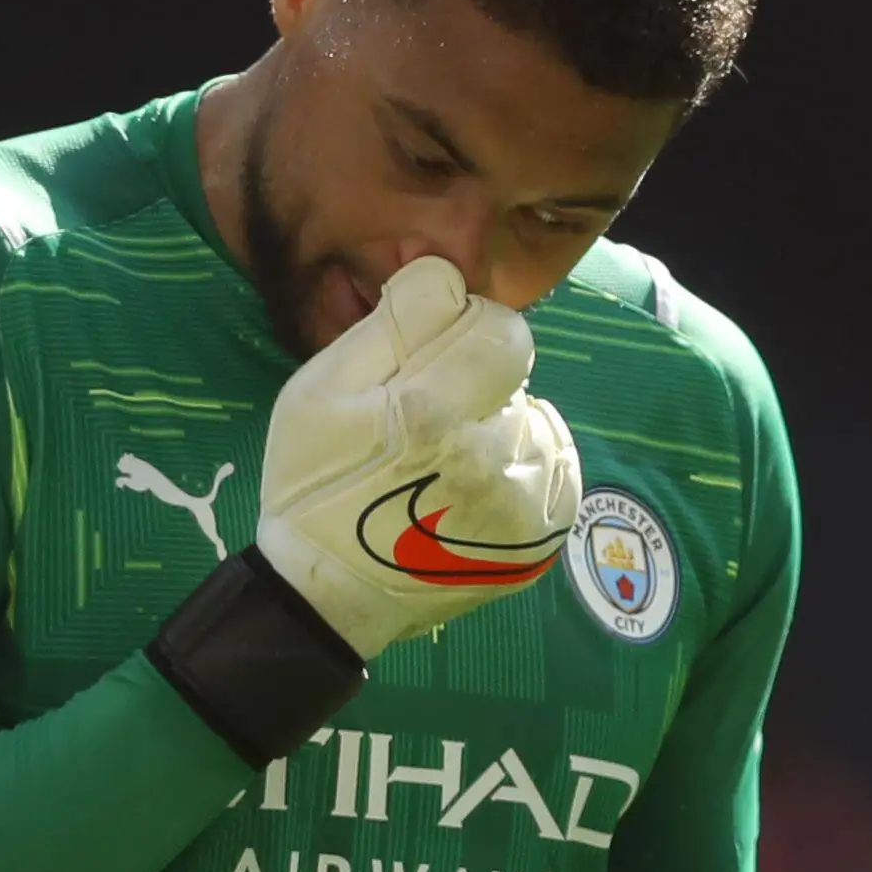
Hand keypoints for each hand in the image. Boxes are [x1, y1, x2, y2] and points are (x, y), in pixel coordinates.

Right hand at [250, 253, 579, 657]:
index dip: (463, 331)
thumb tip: (450, 276)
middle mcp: (493, 461)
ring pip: (538, 418)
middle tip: (425, 424)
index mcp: (431, 415)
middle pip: (519, 373)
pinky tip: (477, 487)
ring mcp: (527, 508)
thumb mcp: (319, 389)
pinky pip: (556, 466)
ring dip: (501, 425)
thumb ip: (391, 324)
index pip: (500, 326)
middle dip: (477, 381)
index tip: (427, 361)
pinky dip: (523, 466)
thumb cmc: (315, 483)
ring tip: (448, 463)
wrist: (330, 596)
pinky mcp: (545, 539)